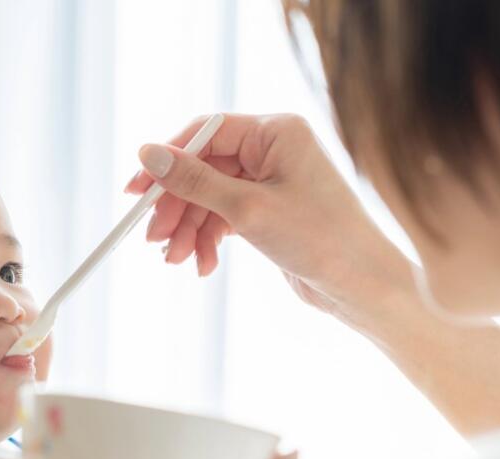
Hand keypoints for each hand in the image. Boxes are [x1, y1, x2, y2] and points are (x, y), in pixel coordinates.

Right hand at [129, 113, 409, 317]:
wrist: (362, 286)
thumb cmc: (319, 239)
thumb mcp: (247, 209)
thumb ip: (194, 181)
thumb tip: (147, 154)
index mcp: (276, 132)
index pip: (206, 132)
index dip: (167, 161)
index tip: (136, 191)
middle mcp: (273, 150)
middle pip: (203, 169)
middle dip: (177, 207)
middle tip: (154, 239)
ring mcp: (270, 182)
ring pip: (210, 199)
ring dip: (189, 231)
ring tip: (177, 261)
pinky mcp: (268, 212)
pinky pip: (224, 218)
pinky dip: (209, 241)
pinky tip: (203, 266)